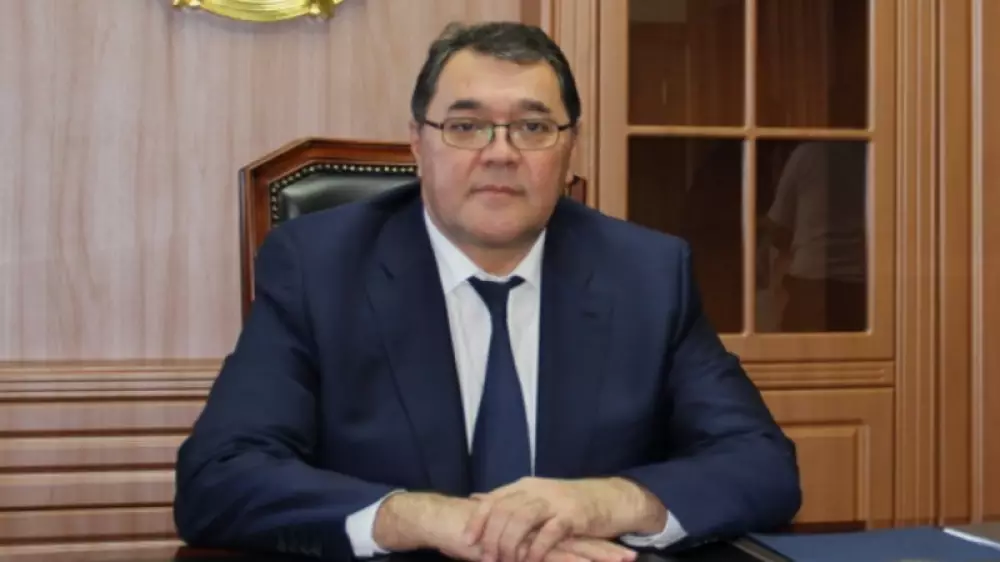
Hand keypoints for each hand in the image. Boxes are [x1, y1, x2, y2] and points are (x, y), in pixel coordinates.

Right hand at [373, 491, 635, 561]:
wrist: (449, 521)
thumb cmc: (472, 533)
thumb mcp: (500, 544)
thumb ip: (518, 547)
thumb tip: (529, 553)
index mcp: (536, 528)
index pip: (572, 537)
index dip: (596, 545)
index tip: (621, 552)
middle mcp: (537, 531)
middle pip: (578, 542)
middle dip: (604, 551)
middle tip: (630, 557)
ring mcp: (529, 539)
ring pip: (569, 549)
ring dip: (594, 556)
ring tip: (620, 560)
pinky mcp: (518, 548)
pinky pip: (546, 557)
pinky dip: (566, 561)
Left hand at [463, 477, 644, 561]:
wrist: (610, 497)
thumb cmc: (569, 502)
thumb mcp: (535, 495)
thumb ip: (507, 498)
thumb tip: (475, 499)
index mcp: (524, 486)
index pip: (493, 500)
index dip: (478, 521)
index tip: (467, 541)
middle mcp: (536, 490)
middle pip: (504, 511)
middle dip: (492, 538)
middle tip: (488, 559)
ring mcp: (554, 501)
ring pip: (522, 520)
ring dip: (510, 544)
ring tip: (506, 561)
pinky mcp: (572, 515)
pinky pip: (548, 533)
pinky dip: (536, 550)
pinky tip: (529, 561)